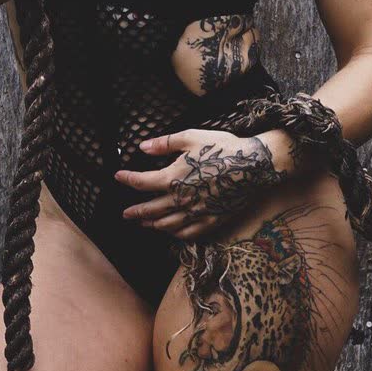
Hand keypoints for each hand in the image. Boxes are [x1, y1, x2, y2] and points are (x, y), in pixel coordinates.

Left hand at [113, 128, 288, 240]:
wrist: (253, 165)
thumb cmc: (222, 147)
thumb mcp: (190, 137)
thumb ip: (164, 143)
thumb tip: (142, 147)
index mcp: (173, 177)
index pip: (142, 183)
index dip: (128, 179)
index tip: (118, 176)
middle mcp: (181, 199)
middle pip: (151, 209)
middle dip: (136, 211)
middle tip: (125, 213)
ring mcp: (196, 212)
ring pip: (167, 224)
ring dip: (152, 224)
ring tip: (143, 223)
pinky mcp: (212, 220)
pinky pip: (189, 233)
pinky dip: (176, 234)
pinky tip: (171, 232)